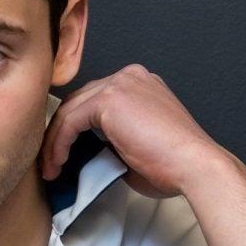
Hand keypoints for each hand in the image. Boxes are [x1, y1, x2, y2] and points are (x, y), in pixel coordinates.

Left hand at [39, 64, 223, 197]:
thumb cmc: (175, 165)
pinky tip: (57, 163)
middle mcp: (129, 77)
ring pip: (70, 110)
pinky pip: (70, 121)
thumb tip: (86, 154)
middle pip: (79, 101)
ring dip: (55, 141)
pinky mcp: (108, 99)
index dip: (74, 128)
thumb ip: (110, 142)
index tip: (66, 154)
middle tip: (51, 162)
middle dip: (60, 133)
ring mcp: (119, 84)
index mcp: (139, 85)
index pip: (94, 101)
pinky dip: (58, 143)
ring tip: (50, 168)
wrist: (195, 167)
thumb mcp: (135, 148)